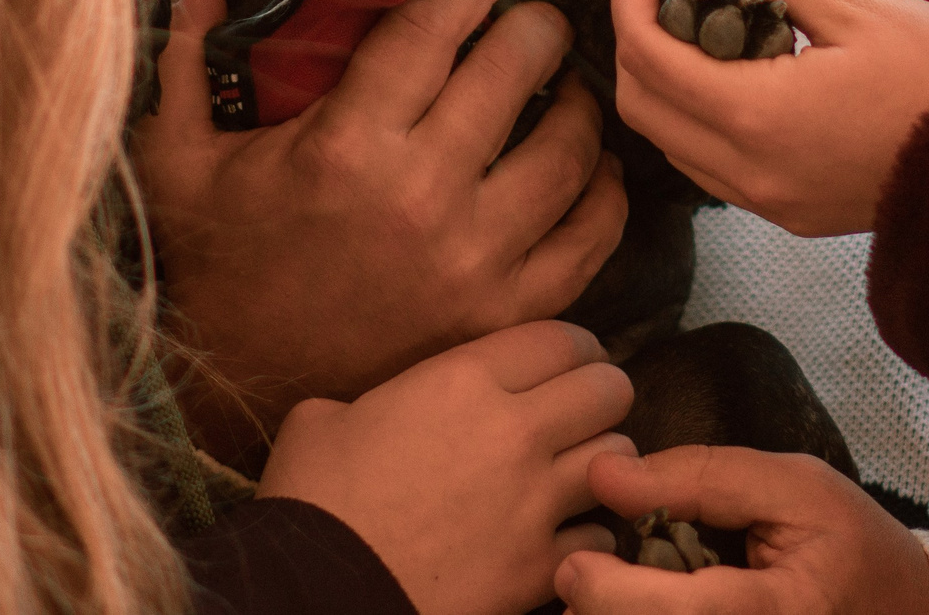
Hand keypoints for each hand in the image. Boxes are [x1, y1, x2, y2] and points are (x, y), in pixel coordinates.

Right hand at [134, 0, 627, 456]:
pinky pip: (592, 236)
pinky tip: (592, 166)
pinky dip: (605, 192)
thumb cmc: (219, 263)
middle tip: (538, 15)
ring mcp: (475, 260)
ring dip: (579, 103)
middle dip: (538, 25)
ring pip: (569, 150)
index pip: (434, 28)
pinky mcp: (507, 314)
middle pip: (516, 72)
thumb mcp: (183, 160)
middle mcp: (422, 196)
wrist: (244, 389)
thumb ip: (187, 56)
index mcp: (347, 146)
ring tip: (567, 86)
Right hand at [261, 321, 636, 614]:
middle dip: (600, 394)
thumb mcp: (323, 418)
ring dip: (601, 459)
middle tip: (579, 410)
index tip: (565, 362)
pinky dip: (587, 529)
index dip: (570, 348)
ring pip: (618, 455)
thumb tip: (384, 408)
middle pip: (609, 388)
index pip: (563, 338)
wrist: (312, 592)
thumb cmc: (311, 502)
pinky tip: (560, 531)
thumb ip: (379, 396)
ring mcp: (533, 501)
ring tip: (576, 467)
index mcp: (464, 380)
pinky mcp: (537, 565)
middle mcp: (514, 431)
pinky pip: (600, 531)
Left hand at [554, 447, 928, 614]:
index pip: (679, 613)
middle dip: (598, 614)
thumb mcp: (794, 485)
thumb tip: (606, 473)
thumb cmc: (849, 545)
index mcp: (778, 611)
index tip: (577, 558)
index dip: (611, 593)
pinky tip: (637, 605)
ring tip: (605, 597)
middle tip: (578, 579)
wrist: (901, 612)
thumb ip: (700, 476)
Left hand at [608, 0, 928, 236]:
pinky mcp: (788, 212)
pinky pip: (710, 164)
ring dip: (663, 77)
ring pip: (669, 140)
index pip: (647, 55)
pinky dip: (699, 113)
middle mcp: (751, 173)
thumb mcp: (849, 3)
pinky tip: (737, 66)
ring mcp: (768, 201)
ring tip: (703, 14)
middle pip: (640, 105)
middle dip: (634, 33)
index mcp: (760, 118)